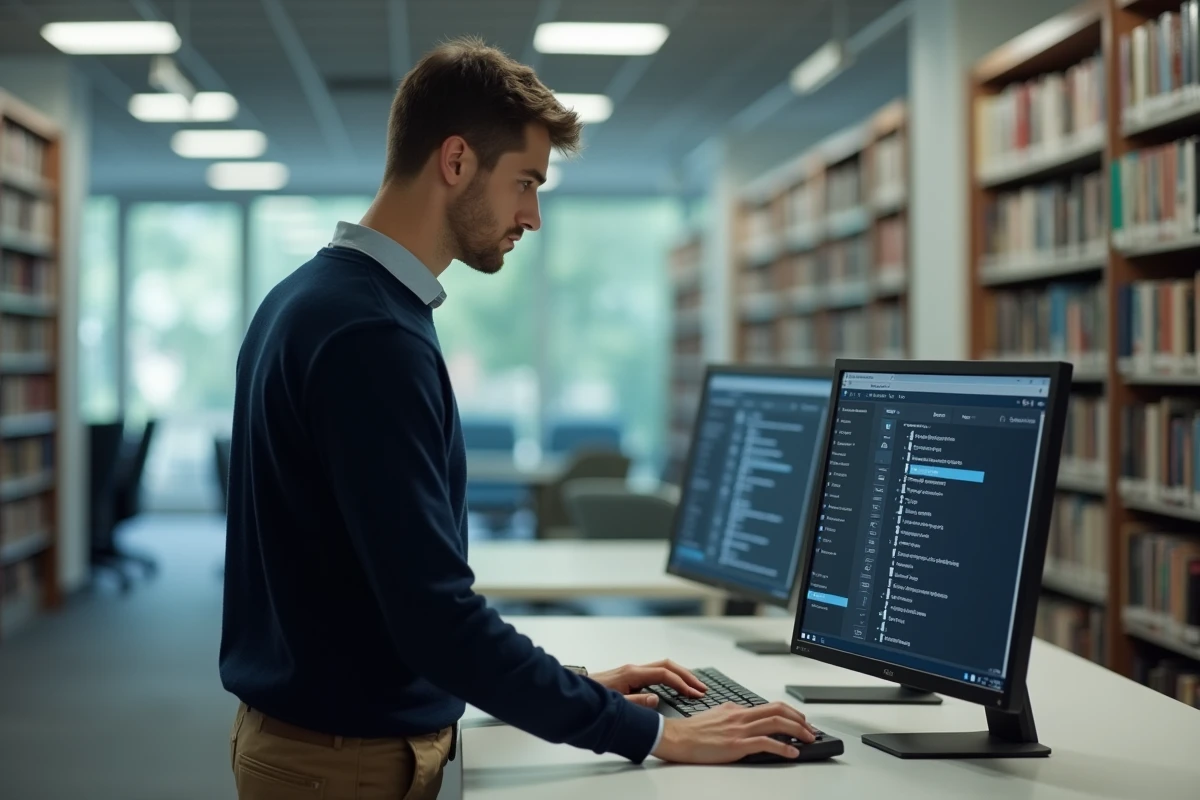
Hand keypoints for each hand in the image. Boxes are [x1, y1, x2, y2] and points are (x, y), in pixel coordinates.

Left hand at [588, 660, 707, 708]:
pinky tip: (675, 686)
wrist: (574, 694)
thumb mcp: (615, 704)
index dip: (681, 684)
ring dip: (680, 675)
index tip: (694, 694)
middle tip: (702, 688)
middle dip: (687, 676)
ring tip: (694, 687)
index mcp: (631, 673)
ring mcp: (631, 671)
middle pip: (667, 665)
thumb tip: (656, 699)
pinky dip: (670, 677)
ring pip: (663, 667)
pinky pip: (656, 672)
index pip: (664, 674)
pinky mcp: (630, 676)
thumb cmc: (591, 699)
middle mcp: (633, 669)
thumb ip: (636, 703)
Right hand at [651, 701, 817, 763]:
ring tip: (808, 739)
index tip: (800, 721)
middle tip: (810, 729)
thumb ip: (732, 714)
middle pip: (778, 710)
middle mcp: (741, 716)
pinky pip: (766, 743)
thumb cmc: (692, 730)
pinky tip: (792, 753)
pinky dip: (783, 748)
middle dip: (800, 719)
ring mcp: (740, 730)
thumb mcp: (715, 714)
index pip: (770, 706)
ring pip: (776, 723)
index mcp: (736, 709)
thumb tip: (745, 715)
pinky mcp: (736, 745)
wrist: (676, 738)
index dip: (790, 713)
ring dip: (798, 731)